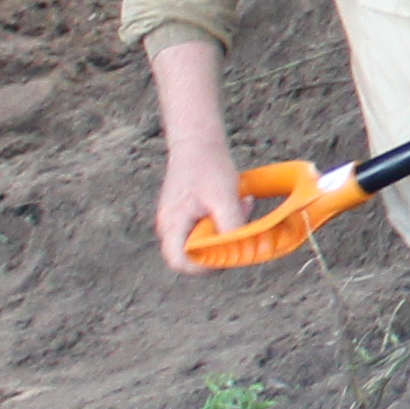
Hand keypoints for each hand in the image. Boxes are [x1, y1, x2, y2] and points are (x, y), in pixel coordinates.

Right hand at [155, 138, 258, 271]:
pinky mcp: (187, 212)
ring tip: (239, 205)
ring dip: (225, 230)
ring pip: (203, 240)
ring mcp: (177, 219)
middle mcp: (169, 225)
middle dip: (220, 245)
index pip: (179, 262)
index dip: (202, 267)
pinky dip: (223, 220)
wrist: (199, 140)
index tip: (225, 256)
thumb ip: (231, 226)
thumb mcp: (225, 198)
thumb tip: (237, 251)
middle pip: (193, 254)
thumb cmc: (208, 167)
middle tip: (239, 226)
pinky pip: (206, 227)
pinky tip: (236, 200)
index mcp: (172, 225)